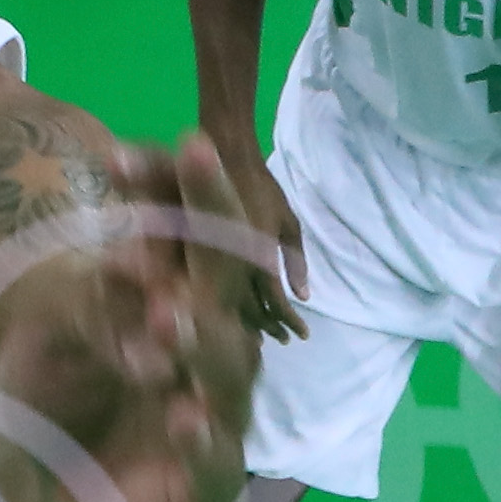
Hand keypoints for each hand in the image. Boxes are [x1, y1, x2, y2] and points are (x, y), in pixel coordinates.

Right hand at [219, 145, 309, 340]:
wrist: (225, 162)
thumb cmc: (263, 191)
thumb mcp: (289, 223)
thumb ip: (296, 261)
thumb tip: (304, 296)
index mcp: (261, 257)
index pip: (277, 302)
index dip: (290, 321)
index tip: (302, 334)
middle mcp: (237, 265)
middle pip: (253, 311)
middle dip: (270, 328)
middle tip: (284, 339)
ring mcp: (215, 261)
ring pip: (231, 306)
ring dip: (249, 324)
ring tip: (263, 336)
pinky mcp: (197, 256)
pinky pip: (213, 291)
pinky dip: (228, 307)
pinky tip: (236, 316)